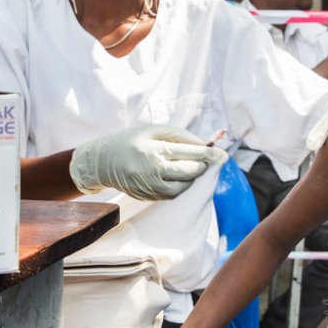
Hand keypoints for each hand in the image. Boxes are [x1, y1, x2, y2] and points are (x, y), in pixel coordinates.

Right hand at [69, 124, 227, 201]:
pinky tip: (178, 176)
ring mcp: (150, 186)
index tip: (223, 155)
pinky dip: (181, 186)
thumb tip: (203, 144)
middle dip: (202, 166)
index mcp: (154, 149)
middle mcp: (153, 170)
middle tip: (205, 160)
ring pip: (184, 186)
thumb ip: (179, 135)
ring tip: (190, 167)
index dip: (209, 154)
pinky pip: (173, 194)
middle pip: (190, 171)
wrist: (103, 162)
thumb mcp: (153, 130)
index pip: (190, 153)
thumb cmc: (130, 141)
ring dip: (192, 177)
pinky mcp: (149, 197)